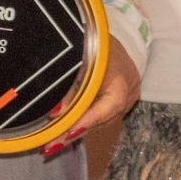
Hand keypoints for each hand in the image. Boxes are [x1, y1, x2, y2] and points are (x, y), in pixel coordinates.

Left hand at [46, 38, 141, 156]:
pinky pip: (102, 115)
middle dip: (75, 133)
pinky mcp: (120, 99)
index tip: (68, 134)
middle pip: (103, 119)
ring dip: (78, 130)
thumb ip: (69, 86)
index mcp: (121, 77)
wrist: (103, 33)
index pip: (108, 106)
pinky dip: (84, 122)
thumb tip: (56, 113)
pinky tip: (65, 132)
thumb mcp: (78, 60)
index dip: (88, 120)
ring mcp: (127, 96)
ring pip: (101, 120)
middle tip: (51, 146)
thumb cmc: (90, 42)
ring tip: (53, 143)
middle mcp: (128, 90)